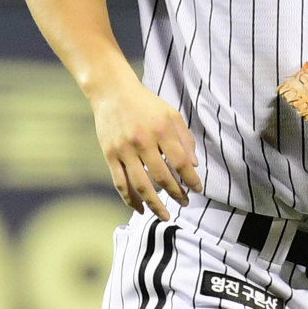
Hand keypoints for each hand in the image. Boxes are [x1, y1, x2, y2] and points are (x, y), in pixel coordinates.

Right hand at [90, 74, 201, 220]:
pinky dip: (130, 199)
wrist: (113, 93)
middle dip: (176, 193)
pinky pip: (120, 183)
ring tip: (165, 215)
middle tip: (185, 203)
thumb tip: (194, 165)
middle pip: (161, 176)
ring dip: (154, 204)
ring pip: (140, 184)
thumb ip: (185, 138)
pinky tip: (140, 209)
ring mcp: (124, 149)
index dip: (190, 179)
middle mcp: (143, 140)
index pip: (180, 161)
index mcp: (161, 129)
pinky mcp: (110, 155)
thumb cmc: (146, 104)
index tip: (197, 190)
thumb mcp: (171, 114)